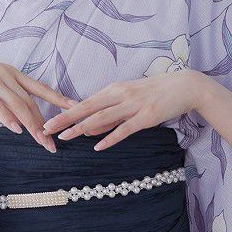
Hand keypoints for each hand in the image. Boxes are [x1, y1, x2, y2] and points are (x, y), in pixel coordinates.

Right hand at [0, 43, 76, 152]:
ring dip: (30, 125)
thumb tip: (21, 113)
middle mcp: (5, 75)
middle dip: (43, 124)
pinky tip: (16, 128)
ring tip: (40, 141)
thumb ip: (8, 92)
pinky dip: (7, 117)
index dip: (58, 99)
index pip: (40, 88)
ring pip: (17, 104)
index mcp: (12, 73)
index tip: (75, 108)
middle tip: (53, 143)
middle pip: (30, 102)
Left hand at [41, 71, 205, 149]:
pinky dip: (110, 137)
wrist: (184, 86)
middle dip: (65, 119)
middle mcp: (120, 95)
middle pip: (87, 108)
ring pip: (102, 117)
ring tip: (65, 137)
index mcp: (114, 90)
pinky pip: (125, 129)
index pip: (84, 103)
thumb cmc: (155, 93)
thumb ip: (109, 115)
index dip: (65, 113)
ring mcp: (133, 105)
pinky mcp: (146, 116)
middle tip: (46, 128)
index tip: (48, 121)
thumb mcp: (129, 100)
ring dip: (81, 127)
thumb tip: (88, 130)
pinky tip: (97, 146)